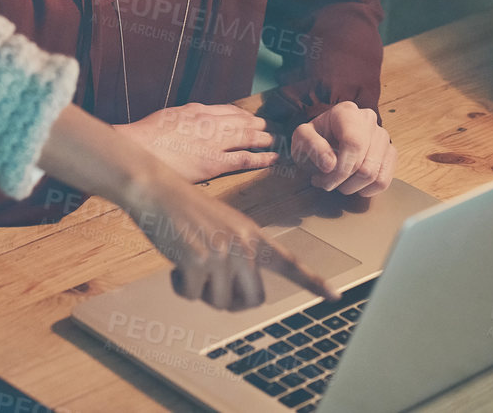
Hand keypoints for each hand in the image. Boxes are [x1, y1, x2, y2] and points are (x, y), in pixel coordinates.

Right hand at [114, 103, 278, 182]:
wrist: (137, 149)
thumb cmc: (146, 136)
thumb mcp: (168, 116)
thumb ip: (185, 118)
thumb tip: (193, 122)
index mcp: (198, 111)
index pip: (228, 110)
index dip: (242, 114)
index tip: (249, 117)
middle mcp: (210, 123)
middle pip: (241, 122)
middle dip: (256, 124)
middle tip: (266, 127)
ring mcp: (213, 142)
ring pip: (247, 137)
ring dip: (263, 138)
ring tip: (272, 140)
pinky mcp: (213, 163)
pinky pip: (244, 159)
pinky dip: (261, 158)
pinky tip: (272, 158)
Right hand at [123, 168, 338, 309]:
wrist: (158, 191)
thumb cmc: (187, 212)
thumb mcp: (224, 227)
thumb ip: (238, 256)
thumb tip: (237, 298)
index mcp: (253, 235)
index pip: (289, 262)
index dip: (312, 283)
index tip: (334, 297)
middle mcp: (243, 244)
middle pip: (253, 299)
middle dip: (232, 301)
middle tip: (213, 286)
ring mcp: (221, 252)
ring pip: (220, 302)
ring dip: (201, 291)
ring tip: (191, 263)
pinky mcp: (198, 259)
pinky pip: (192, 295)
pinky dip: (180, 286)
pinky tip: (175, 264)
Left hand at [291, 102, 395, 195]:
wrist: (323, 140)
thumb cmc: (313, 139)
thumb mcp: (301, 139)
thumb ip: (312, 146)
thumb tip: (331, 164)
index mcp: (347, 112)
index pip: (354, 144)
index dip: (341, 170)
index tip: (323, 180)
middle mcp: (369, 120)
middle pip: (365, 165)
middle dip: (343, 182)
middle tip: (326, 183)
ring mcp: (383, 137)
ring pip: (375, 175)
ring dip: (352, 187)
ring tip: (337, 182)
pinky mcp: (390, 153)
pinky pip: (383, 181)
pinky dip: (366, 189)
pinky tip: (352, 184)